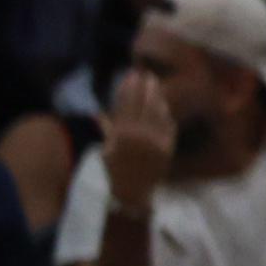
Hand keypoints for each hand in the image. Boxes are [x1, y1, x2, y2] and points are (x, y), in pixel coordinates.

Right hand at [104, 67, 175, 211]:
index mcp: (120, 134)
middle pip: (143, 104)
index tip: (131, 75)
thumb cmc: (116, 170)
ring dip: (157, 96)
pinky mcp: (167, 146)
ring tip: (155, 84)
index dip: (129, 88)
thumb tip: (97, 114)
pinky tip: (164, 105)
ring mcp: (154, 140)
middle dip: (145, 87)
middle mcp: (138, 135)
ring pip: (157, 112)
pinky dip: (166, 114)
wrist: (132, 192)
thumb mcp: (106, 150)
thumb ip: (106, 130)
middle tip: (147, 74)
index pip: (125, 105)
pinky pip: (168, 125)